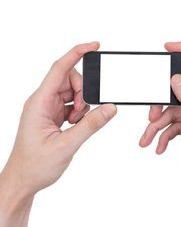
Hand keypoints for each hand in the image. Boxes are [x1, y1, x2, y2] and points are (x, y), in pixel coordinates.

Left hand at [0, 42, 116, 226]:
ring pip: (72, 92)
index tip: (94, 46)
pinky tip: (75, 126)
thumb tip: (110, 108)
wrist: (24, 180)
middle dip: (83, 92)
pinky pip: (71, 104)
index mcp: (39, 103)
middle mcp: (42, 101)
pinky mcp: (52, 116)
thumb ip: (90, 125)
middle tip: (83, 114)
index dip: (77, 54)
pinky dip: (79, 112)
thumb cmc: (35, 165)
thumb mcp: (67, 145)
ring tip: (77, 124)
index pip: (59, 68)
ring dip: (81, 104)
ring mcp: (47, 109)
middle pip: (69, 79)